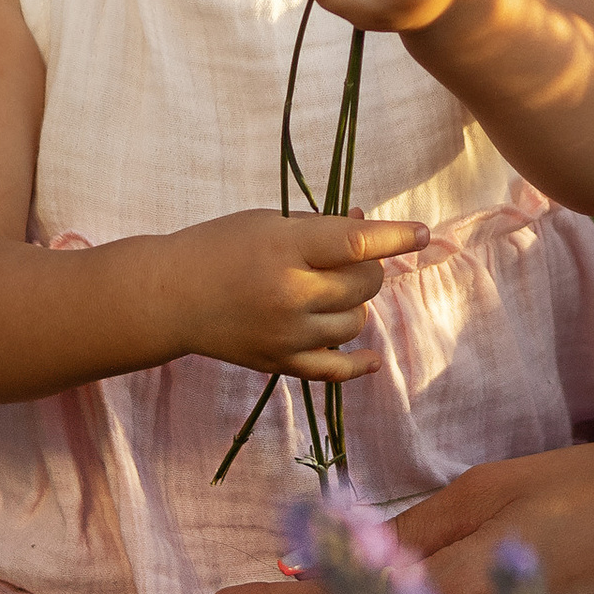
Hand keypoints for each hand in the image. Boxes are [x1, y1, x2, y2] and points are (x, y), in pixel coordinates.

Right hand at [167, 207, 429, 381]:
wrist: (170, 296)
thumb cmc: (219, 246)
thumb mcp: (270, 222)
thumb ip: (321, 227)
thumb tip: (372, 226)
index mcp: (287, 249)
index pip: (358, 243)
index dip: (396, 236)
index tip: (422, 233)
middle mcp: (292, 294)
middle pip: (365, 284)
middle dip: (368, 269)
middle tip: (350, 260)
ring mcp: (288, 334)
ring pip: (355, 322)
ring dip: (353, 304)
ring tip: (328, 292)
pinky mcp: (280, 363)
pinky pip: (335, 370)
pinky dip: (359, 364)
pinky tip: (373, 357)